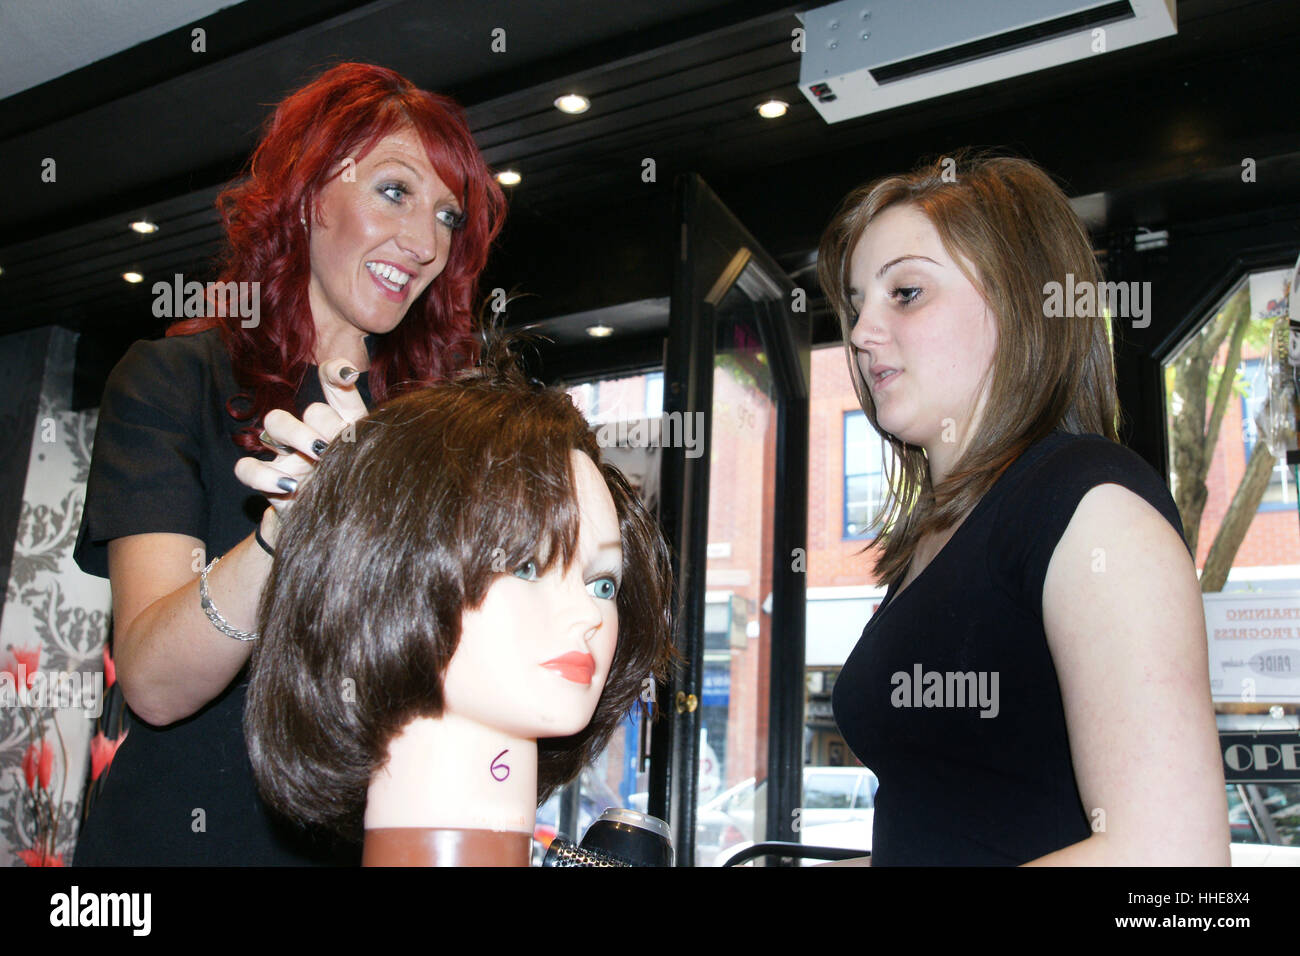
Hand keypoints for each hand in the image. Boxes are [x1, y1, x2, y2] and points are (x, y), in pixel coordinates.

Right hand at [234, 359, 369, 527]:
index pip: (335, 384)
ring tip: (318, 455)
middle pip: (308, 408)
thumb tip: (359, 398)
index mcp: (344, 423)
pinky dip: (264, 475)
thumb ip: (366, 435)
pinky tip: (291, 485)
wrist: (338, 532)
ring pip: (274, 422)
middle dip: (322, 421)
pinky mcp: (268, 480)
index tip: (347, 377)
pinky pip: (248, 467)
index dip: (335, 372)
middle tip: (338, 443)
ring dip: (295, 434)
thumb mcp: (370, 463)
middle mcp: (313, 432)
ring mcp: (287, 454)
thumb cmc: (359, 493)